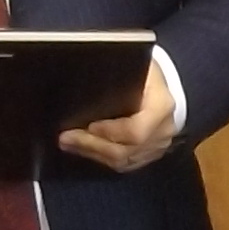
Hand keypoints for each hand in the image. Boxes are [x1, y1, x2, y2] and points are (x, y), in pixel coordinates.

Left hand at [58, 63, 182, 172]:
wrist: (160, 80)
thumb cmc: (143, 70)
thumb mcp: (132, 65)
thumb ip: (113, 76)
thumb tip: (81, 82)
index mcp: (161, 106)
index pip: (135, 131)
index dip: (109, 133)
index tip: (86, 125)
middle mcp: (163, 130)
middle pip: (125, 151)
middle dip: (92, 146)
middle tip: (65, 138)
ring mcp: (159, 145)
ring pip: (123, 161)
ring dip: (93, 154)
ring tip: (70, 144)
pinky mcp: (152, 153)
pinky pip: (125, 164)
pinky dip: (103, 158)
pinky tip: (86, 150)